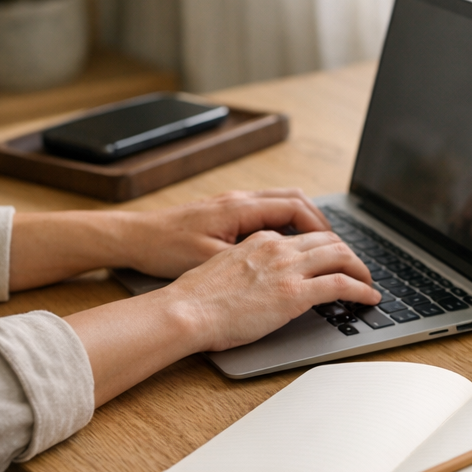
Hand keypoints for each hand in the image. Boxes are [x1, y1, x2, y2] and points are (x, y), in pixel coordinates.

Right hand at [68, 229, 381, 404]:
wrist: (184, 311)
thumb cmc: (195, 299)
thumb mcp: (223, 268)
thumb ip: (248, 266)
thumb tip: (260, 280)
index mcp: (261, 240)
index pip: (305, 235)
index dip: (326, 246)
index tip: (334, 257)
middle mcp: (278, 247)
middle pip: (329, 240)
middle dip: (349, 254)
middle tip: (358, 269)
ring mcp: (288, 269)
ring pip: (341, 256)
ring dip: (360, 269)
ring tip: (368, 283)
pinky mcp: (296, 293)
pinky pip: (342, 284)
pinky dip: (361, 289)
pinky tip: (369, 297)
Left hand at [123, 188, 331, 277]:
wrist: (132, 238)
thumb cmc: (165, 249)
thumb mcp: (211, 260)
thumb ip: (251, 262)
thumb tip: (285, 271)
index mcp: (241, 208)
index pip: (296, 208)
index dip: (321, 229)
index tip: (337, 249)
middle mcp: (241, 199)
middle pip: (296, 200)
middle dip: (321, 224)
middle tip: (339, 248)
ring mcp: (233, 203)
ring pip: (283, 203)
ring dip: (304, 222)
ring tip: (319, 247)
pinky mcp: (225, 212)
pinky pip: (267, 211)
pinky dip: (285, 224)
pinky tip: (286, 246)